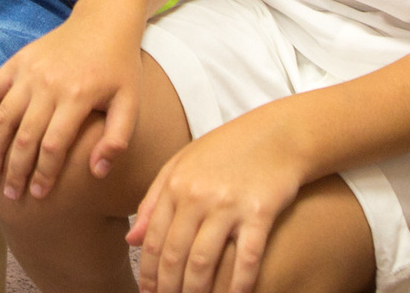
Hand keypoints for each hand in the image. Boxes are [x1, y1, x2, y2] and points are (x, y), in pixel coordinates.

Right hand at [0, 3, 150, 200]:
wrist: (103, 22)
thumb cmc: (119, 68)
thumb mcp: (130, 103)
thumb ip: (117, 139)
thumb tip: (97, 172)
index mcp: (77, 97)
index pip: (52, 146)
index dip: (43, 174)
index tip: (39, 196)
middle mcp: (48, 84)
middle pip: (24, 136)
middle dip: (15, 170)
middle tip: (12, 196)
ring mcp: (28, 71)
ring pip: (2, 116)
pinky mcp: (17, 61)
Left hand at [126, 112, 310, 292]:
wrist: (278, 133)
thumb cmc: (229, 150)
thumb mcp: (183, 164)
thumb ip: (154, 200)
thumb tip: (131, 238)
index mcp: (175, 184)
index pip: (153, 238)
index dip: (148, 272)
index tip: (147, 292)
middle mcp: (197, 195)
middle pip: (175, 254)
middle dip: (168, 287)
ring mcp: (228, 204)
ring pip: (203, 261)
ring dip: (195, 291)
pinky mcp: (260, 212)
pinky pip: (245, 258)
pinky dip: (237, 285)